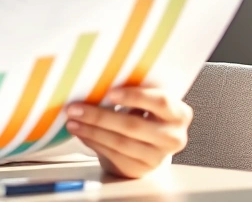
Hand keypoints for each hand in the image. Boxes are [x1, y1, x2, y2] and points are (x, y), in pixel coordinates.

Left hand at [65, 87, 191, 178]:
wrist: (148, 145)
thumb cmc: (145, 115)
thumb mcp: (145, 102)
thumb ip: (131, 92)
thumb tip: (97, 83)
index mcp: (178, 114)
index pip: (160, 102)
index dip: (134, 96)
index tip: (109, 93)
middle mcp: (173, 137)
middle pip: (134, 125)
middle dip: (100, 116)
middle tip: (76, 107)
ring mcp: (157, 157)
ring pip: (120, 142)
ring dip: (91, 130)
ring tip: (73, 120)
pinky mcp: (140, 169)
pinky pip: (113, 154)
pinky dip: (93, 141)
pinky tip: (81, 132)